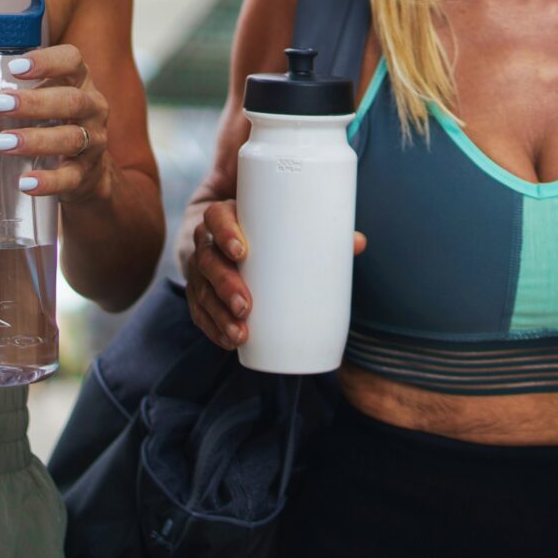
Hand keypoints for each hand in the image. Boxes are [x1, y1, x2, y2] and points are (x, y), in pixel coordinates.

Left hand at [0, 43, 112, 201]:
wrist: (82, 172)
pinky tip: (25, 182)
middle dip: (34, 102)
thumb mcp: (16, 110)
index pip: (72, 59)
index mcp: (74, 80)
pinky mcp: (85, 174)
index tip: (16, 67)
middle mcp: (90, 106)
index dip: (48, 60)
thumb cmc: (43, 125)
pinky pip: (70, 177)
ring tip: (2, 144)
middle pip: (70, 100)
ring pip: (71, 138)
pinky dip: (48, 180)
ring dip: (36, 140)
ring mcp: (92, 141)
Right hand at [180, 199, 366, 351]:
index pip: (216, 217)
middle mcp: (207, 241)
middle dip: (225, 285)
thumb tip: (358, 242)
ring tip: (241, 334)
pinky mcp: (201, 291)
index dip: (225, 233)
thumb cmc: (263, 225)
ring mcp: (200, 268)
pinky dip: (213, 327)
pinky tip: (229, 342)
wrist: (226, 230)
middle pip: (208, 260)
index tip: (243, 252)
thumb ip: (318, 228)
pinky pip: (199, 311)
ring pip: (201, 290)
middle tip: (246, 306)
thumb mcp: (282, 219)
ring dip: (218, 314)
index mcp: (225, 215)